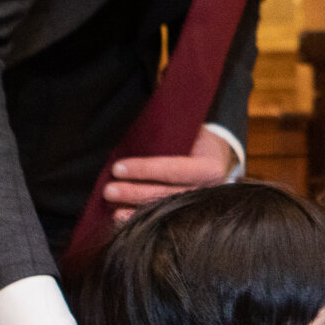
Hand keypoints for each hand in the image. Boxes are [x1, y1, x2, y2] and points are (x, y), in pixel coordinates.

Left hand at [104, 127, 238, 222]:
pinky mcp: (186, 214)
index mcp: (209, 167)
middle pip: (166, 194)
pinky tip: (121, 218)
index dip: (144, 170)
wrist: (216, 158)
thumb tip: (143, 106)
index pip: (174, 170)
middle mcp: (206, 191)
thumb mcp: (191, 129)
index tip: (117, 168)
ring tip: (111, 206)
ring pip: (163, 210)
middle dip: (134, 192)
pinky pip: (161, 219)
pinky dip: (139, 218)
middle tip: (108, 190)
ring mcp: (196, 205)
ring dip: (134, 209)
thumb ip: (171, 128)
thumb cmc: (196, 140)